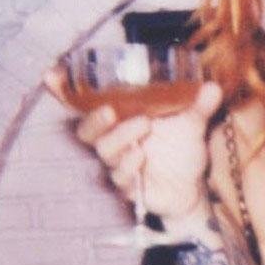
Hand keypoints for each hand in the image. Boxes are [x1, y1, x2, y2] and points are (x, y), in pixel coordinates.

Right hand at [43, 66, 222, 221]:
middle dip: (95, 119)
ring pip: (104, 151)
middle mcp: (115, 140)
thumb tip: (212, 87)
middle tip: (111, 110)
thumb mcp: (192, 124)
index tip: (51, 75)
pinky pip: (120, 177)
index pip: (86, 105)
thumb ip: (199, 106)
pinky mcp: (128, 187)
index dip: (63, 91)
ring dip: (119, 137)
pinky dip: (129, 165)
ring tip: (143, 127)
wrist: (193, 189)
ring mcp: (119, 164)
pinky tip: (142, 156)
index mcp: (121, 118)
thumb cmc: (182, 151)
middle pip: (86, 130)